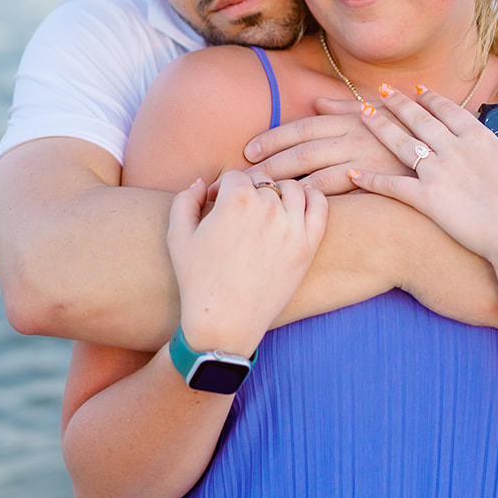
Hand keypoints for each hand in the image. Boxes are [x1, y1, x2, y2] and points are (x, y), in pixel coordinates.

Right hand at [168, 170, 327, 355]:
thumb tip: (202, 182)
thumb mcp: (178, 235)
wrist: (226, 320)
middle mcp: (268, 207)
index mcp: (237, 200)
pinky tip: (299, 205)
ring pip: (292, 189)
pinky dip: (312, 197)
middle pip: (263, 182)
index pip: (235, 176)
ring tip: (267, 210)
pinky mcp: (308, 245)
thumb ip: (186, 199)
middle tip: (240, 212)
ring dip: (278, 193)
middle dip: (248, 191)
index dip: (222, 189)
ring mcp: (292, 225)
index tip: (217, 205)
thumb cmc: (198, 279)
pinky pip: (320, 206)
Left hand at [243, 98, 407, 193]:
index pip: (303, 127)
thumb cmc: (413, 134)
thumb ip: (345, 109)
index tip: (249, 150)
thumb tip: (316, 104)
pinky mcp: (381, 181)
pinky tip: (297, 208)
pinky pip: (342, 190)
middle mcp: (356, 136)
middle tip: (243, 177)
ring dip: (285, 184)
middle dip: (270, 163)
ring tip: (261, 196)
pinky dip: (317, 198)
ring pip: (316, 172)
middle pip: (302, 149)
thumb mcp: (381, 114)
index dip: (274, 138)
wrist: (453, 157)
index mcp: (352, 119)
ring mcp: (368, 159)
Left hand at [348, 87, 497, 270]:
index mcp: (480, 139)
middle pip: (420, 121)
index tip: (419, 89)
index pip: (450, 112)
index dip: (433, 100)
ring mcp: (439, 173)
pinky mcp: (427, 199)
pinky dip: (370, 179)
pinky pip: (392, 187)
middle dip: (400, 105)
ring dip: (380, 128)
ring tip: (361, 114)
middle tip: (381, 91)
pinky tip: (351, 172)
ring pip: (401, 144)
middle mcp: (455, 149)